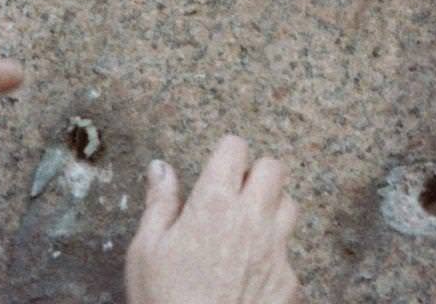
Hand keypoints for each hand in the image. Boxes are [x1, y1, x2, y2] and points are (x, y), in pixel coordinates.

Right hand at [124, 136, 298, 303]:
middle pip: (273, 168)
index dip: (226, 155)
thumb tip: (160, 168)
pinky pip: (289, 255)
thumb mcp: (146, 252)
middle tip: (235, 196)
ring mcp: (275, 251)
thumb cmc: (165, 302)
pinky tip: (253, 274)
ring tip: (248, 230)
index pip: (236, 148)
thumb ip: (159, 204)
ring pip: (289, 206)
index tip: (217, 171)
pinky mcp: (288, 282)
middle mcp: (252, 219)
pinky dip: (275, 258)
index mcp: (214, 203)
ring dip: (272, 210)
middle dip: (256, 174)